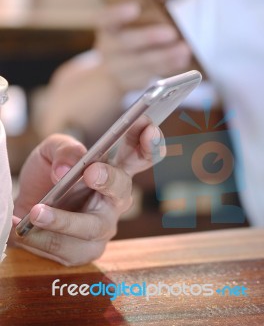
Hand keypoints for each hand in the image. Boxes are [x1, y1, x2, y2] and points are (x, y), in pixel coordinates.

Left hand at [12, 117, 163, 265]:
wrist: (27, 205)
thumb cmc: (48, 175)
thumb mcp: (51, 151)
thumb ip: (63, 150)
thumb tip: (67, 170)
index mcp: (115, 169)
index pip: (139, 156)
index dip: (149, 143)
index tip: (148, 126)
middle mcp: (115, 198)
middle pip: (122, 189)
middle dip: (109, 180)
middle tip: (92, 172)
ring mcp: (103, 226)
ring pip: (93, 226)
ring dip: (65, 220)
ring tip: (38, 210)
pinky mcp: (86, 250)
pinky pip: (68, 248)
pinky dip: (42, 238)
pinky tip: (23, 228)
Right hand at [94, 2, 191, 91]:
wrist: (113, 72)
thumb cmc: (128, 38)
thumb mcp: (130, 25)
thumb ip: (145, 18)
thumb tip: (168, 16)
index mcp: (107, 28)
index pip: (106, 18)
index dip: (118, 14)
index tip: (134, 8)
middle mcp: (109, 48)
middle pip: (126, 42)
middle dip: (149, 37)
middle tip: (171, 32)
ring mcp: (118, 68)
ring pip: (142, 62)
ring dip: (165, 56)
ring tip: (185, 49)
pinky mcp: (131, 82)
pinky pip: (151, 75)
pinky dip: (168, 67)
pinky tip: (182, 60)